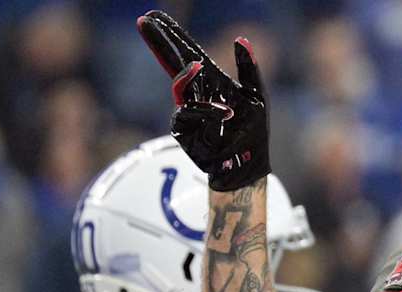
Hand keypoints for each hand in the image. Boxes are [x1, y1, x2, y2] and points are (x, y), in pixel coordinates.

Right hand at [136, 10, 269, 190]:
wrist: (247, 164)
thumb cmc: (253, 132)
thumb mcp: (257, 97)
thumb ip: (249, 69)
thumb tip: (241, 39)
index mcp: (211, 80)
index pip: (187, 52)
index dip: (171, 34)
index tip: (153, 17)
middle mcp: (195, 93)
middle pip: (171, 62)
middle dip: (159, 41)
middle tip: (144, 21)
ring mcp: (186, 110)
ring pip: (180, 86)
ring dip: (193, 80)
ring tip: (210, 81)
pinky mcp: (182, 129)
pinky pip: (188, 112)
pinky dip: (209, 111)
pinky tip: (226, 115)